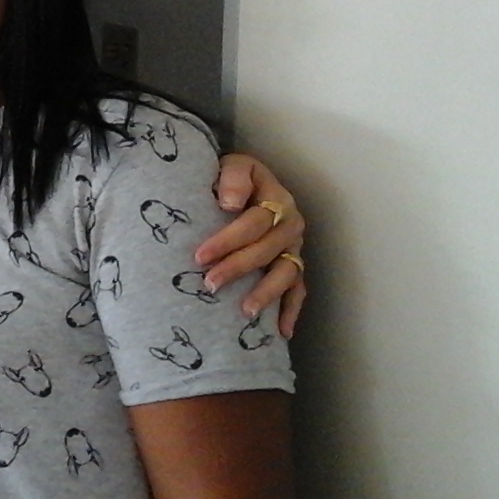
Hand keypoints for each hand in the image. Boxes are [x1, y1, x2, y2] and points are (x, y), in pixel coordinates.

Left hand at [197, 153, 306, 336]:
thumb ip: (232, 179)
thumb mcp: (232, 165)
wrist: (244, 181)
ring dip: (267, 293)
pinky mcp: (294, 264)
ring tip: (245, 311)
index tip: (200, 256)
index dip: (227, 240)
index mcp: (277, 199)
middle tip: (210, 284)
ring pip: (286, 274)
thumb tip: (229, 203)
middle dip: (238, 268)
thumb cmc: (233, 177)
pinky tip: (282, 332)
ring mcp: (294, 247)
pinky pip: (299, 290)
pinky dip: (292, 310)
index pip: (254, 222)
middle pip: (267, 250)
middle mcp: (290, 225)